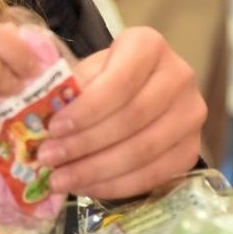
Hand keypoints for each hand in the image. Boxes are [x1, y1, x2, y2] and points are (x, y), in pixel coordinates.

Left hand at [36, 26, 203, 198]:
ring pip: (143, 151)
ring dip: (96, 170)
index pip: (120, 81)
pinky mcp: (191, 148)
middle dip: (85, 144)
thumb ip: (70, 92)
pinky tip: (86, 187)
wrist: (139, 89)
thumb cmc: (105, 77)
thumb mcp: (86, 72)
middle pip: (132, 119)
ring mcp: (191, 114)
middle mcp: (180, 76)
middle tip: (49, 159)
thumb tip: (41, 125)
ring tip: (61, 179)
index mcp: (149, 46)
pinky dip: (116, 186)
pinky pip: (154, 175)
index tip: (54, 128)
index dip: (86, 109)